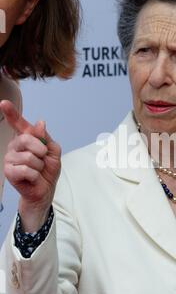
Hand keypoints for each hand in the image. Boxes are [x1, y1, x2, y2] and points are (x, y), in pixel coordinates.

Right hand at [0, 100, 60, 231]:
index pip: (18, 124)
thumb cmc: (47, 170)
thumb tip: (39, 123)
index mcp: (25, 139)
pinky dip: (35, 175)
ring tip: (37, 170)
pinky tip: (32, 177)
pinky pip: (26, 169)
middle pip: (26, 138)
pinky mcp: (9, 172)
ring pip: (29, 157)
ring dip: (39, 166)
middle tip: (42, 159)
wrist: (45, 190)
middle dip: (40, 150)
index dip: (11, 113)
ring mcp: (10, 159)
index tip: (4, 103)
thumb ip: (46, 138)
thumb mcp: (53, 152)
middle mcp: (15, 147)